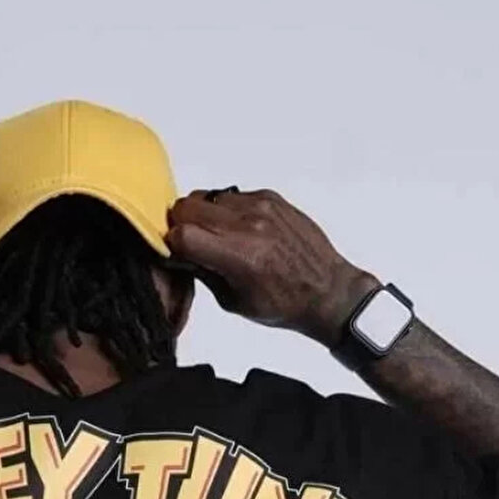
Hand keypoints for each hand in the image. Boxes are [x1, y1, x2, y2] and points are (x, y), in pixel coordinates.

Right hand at [166, 188, 377, 344]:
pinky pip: (232, 195)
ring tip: (219, 237)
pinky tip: (240, 230)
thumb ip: (203, 273)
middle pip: (187, 206)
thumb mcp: (233, 301)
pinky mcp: (271, 197)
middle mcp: (248, 224)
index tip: (177, 254)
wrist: (326, 290)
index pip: (181, 233)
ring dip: (204, 215)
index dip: (172, 244)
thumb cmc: (282, 303)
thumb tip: (178, 254)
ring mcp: (261, 206)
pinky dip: (227, 210)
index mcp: (239, 256)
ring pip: (208, 196)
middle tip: (192, 243)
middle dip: (182, 224)